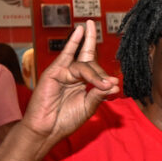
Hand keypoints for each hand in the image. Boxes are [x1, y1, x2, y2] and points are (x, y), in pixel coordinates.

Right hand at [20, 21, 118, 149]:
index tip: (114, 87)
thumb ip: (99, 94)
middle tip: (110, 83)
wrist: (46, 130)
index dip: (106, 78)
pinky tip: (81, 29)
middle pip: (91, 62)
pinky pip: (66, 54)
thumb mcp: (88, 107)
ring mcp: (63, 72)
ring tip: (102, 84)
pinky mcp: (54, 72)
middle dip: (101, 73)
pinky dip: (74, 42)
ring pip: (84, 65)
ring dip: (95, 74)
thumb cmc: (65, 120)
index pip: (97, 71)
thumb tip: (114, 83)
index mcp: (82, 83)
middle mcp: (73, 75)